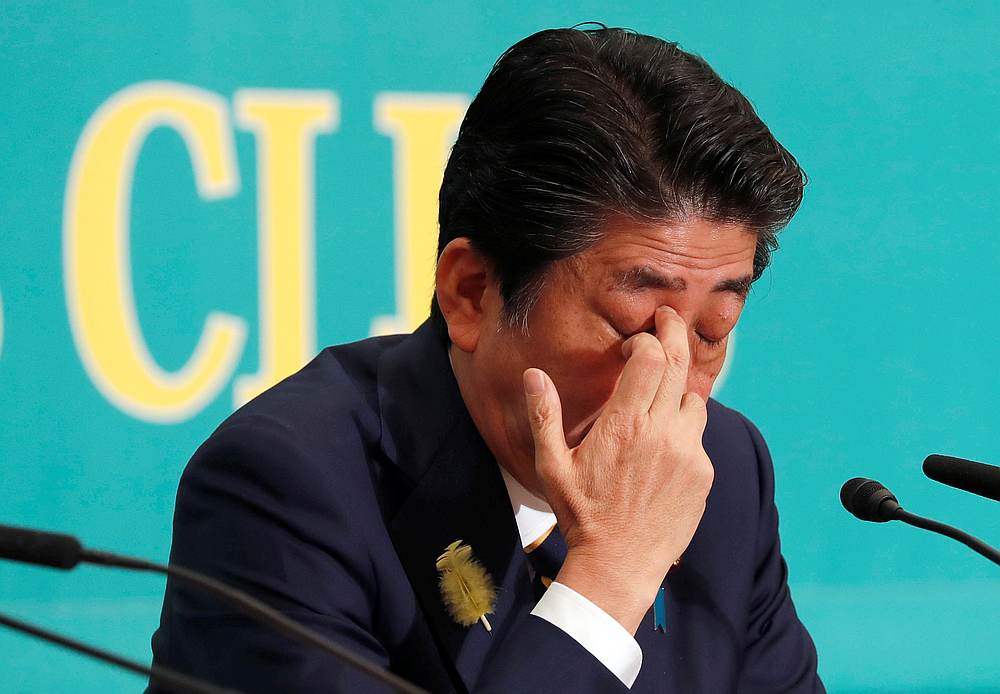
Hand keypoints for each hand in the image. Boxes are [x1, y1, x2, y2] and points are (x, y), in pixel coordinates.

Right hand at [522, 306, 713, 633]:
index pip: (649, 358)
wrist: (620, 564)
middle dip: (675, 333)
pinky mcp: (703, 473)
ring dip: (681, 384)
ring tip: (664, 384)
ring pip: (695, 397)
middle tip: (669, 318)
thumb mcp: (552, 466)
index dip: (645, 339)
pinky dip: (684, 424)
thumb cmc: (581, 515)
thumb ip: (544, 416)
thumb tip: (533, 374)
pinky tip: (665, 437)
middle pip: (679, 363)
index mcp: (624, 425)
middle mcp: (661, 432)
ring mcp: (688, 452)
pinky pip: (699, 433)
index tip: (633, 342)